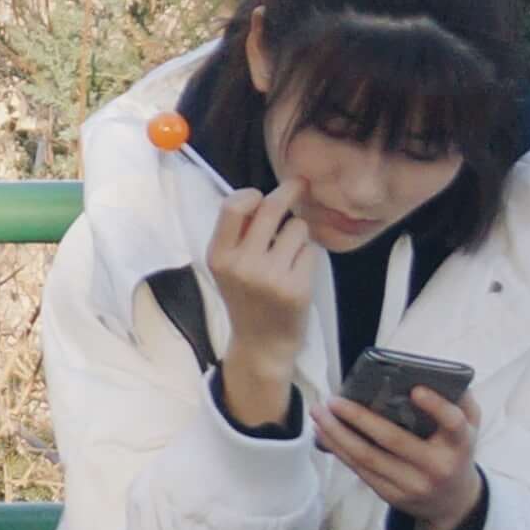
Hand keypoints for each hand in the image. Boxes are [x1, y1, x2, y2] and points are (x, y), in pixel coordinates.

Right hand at [200, 188, 321, 428]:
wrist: (261, 344)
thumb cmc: (246, 298)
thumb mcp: (227, 267)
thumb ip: (238, 235)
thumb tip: (264, 195)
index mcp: (219, 256)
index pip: (232, 207)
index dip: (251, 194)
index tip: (261, 194)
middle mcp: (242, 265)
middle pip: (271, 208)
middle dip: (290, 191)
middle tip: (300, 184)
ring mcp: (270, 277)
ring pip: (297, 228)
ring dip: (299, 235)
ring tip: (289, 257)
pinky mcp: (296, 288)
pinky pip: (311, 250)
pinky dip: (308, 257)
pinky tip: (297, 274)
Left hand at [321, 380, 487, 529]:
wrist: (453, 502)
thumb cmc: (456, 452)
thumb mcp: (470, 428)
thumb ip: (460, 401)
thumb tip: (432, 373)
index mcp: (460, 444)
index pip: (453, 424)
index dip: (436, 407)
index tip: (415, 389)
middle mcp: (437, 466)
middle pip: (393, 440)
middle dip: (358, 417)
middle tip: (334, 399)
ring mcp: (413, 484)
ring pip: (368, 457)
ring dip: (338, 434)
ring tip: (319, 413)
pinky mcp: (393, 496)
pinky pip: (361, 471)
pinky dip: (339, 450)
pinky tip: (324, 434)